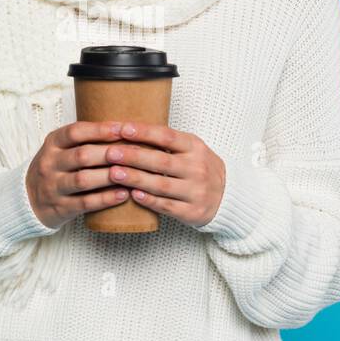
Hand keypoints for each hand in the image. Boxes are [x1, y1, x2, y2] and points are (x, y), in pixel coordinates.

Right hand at [25, 120, 131, 227]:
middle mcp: (49, 163)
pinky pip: (85, 203)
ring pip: (84, 180)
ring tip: (132, 174)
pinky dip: (106, 199)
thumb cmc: (55, 169)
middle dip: (110, 153)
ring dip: (110, 176)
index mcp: (52, 144)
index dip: (100, 130)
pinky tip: (123, 194)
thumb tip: (124, 128)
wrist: (28, 200)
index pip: (75, 132)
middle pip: (82, 155)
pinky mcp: (60, 207)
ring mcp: (53, 186)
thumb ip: (84, 140)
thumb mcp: (60, 149)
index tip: (123, 129)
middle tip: (135, 152)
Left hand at [101, 121, 226, 227]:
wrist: (228, 196)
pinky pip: (167, 206)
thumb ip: (166, 142)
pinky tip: (133, 195)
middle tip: (110, 153)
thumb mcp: (191, 149)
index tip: (122, 129)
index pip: (167, 136)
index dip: (144, 132)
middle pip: (161, 161)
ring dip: (136, 179)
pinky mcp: (192, 211)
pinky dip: (149, 200)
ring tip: (114, 173)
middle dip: (133, 157)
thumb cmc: (199, 168)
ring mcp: (196, 191)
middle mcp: (197, 168)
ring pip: (161, 185)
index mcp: (195, 147)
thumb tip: (127, 129)